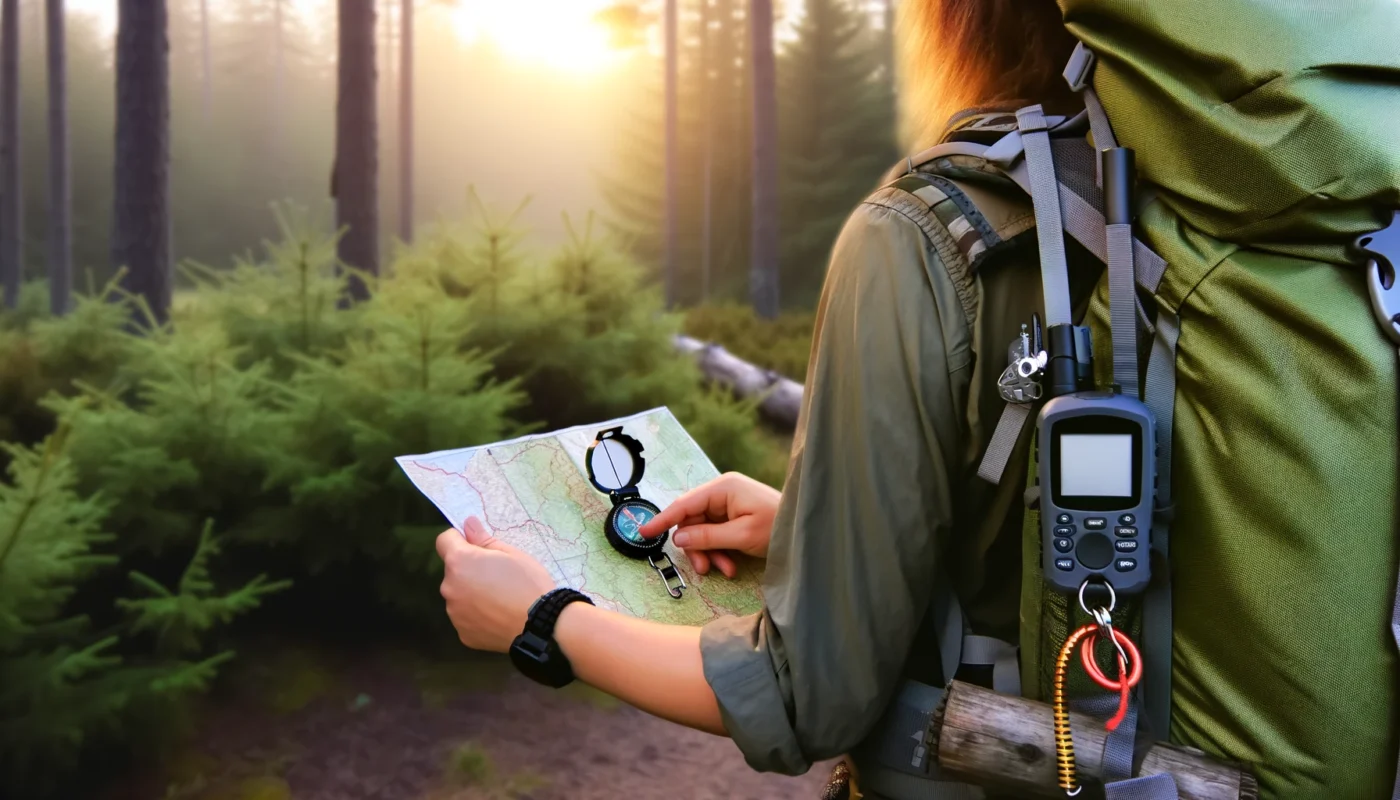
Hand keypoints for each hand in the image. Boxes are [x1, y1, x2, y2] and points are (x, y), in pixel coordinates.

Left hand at [436, 517, 556, 652]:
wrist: (540, 625)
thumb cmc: (527, 583)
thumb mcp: (511, 553)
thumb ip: (483, 539)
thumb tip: (467, 524)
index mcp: (459, 562)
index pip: (444, 541)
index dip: (460, 540)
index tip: (478, 548)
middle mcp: (449, 587)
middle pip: (453, 571)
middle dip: (469, 570)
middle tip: (497, 576)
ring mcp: (454, 613)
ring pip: (459, 595)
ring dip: (471, 593)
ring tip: (499, 599)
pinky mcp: (463, 633)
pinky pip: (466, 617)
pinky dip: (477, 615)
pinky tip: (498, 616)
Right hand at [638, 472, 780, 578]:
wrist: (804, 529)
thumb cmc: (778, 527)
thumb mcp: (741, 535)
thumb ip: (707, 536)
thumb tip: (678, 538)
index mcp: (723, 488)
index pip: (684, 505)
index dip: (662, 520)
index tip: (644, 533)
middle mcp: (722, 493)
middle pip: (692, 522)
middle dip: (697, 547)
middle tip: (704, 569)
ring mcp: (728, 505)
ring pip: (703, 532)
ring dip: (710, 553)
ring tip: (725, 570)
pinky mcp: (734, 517)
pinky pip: (716, 535)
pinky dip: (720, 552)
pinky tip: (731, 566)